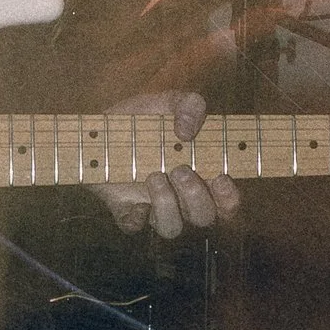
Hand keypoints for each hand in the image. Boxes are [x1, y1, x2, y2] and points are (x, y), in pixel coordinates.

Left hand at [100, 92, 238, 241]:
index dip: (229, 198)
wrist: (100, 131)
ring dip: (167, 205)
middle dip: (195, 196)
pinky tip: (135, 201)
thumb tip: (188, 131)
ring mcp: (154, 207)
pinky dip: (136, 217)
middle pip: (203, 217)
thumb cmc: (143, 119)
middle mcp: (181, 198)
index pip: (227, 203)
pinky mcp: (126, 210)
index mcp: (201, 176)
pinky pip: (135, 226)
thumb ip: (189, 105)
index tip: (220, 177)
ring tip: (154, 176)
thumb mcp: (168, 102)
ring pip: (171, 228)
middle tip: (179, 170)